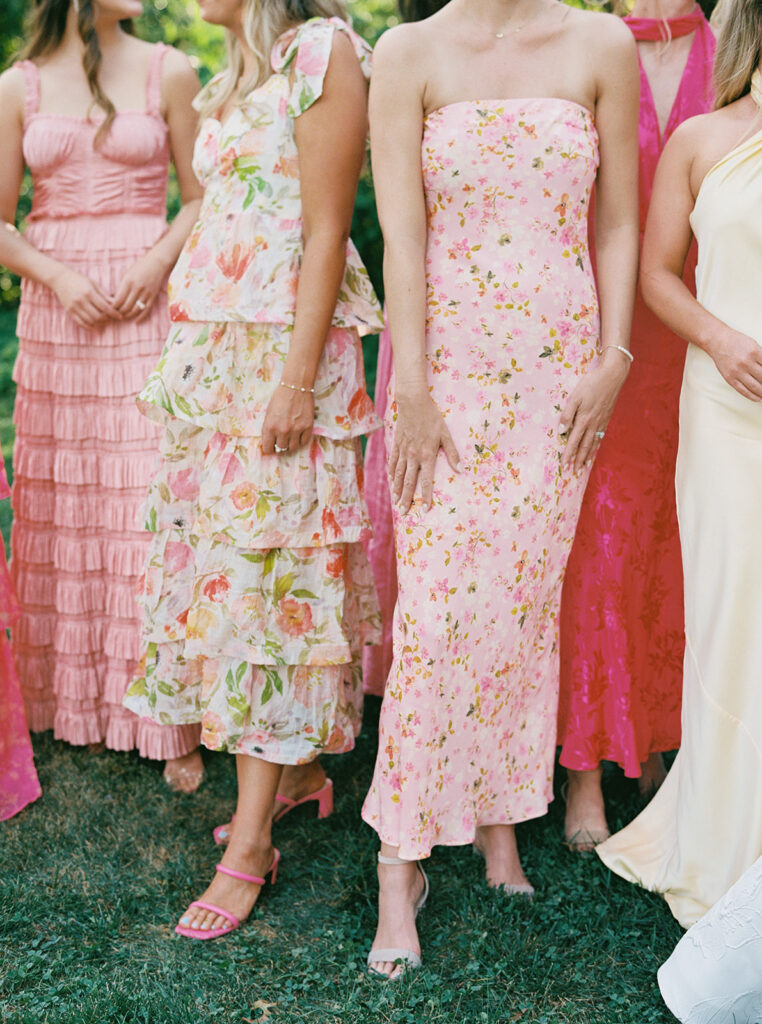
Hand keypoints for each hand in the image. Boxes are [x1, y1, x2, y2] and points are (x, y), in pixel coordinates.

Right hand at [52, 267, 120, 329]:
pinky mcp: (70, 311)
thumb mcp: (93, 284)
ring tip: (105, 321)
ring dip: (100, 324)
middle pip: (98, 316)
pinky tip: (96, 327)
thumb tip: (115, 304)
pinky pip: (81, 323)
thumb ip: (104, 295)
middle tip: (112, 319)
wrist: (60, 279)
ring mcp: (74, 307)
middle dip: (107, 319)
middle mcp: (81, 301)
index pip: (104, 307)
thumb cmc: (79, 280)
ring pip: (90, 321)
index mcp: (89, 292)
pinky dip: (90, 327)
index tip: (120, 316)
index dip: (114, 313)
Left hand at [112, 252, 168, 321]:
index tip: (110, 309)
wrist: (157, 263)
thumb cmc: (140, 267)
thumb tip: (115, 300)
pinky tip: (136, 321)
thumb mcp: (127, 274)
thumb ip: (121, 287)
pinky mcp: (153, 297)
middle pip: (126, 307)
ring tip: (123, 317)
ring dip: (128, 316)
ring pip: (135, 310)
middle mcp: (137, 288)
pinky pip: (146, 310)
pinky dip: (141, 317)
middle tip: (115, 315)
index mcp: (128, 281)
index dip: (113, 307)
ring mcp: (146, 293)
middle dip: (119, 313)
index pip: (118, 300)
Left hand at [261, 385, 314, 455]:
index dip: (269, 449)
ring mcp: (296, 430)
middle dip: (280, 446)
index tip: (272, 447)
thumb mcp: (268, 413)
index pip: (268, 448)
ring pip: (293, 448)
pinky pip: (304, 442)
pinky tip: (299, 436)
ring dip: (291, 445)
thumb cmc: (279, 398)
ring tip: (290, 439)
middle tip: (282, 442)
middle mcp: (283, 431)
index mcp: (270, 427)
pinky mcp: (307, 427)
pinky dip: (301, 441)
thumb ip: (268, 429)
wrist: (295, 386)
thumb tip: (270, 442)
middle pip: (281, 449)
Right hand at [389, 389, 459, 513]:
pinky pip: (392, 462)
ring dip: (398, 490)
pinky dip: (392, 474)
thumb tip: (461, 470)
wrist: (413, 403)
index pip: (426, 482)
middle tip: (404, 513)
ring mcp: (403, 451)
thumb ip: (452, 453)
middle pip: (409, 483)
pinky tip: (391, 481)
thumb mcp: (446, 434)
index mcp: (427, 456)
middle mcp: (413, 457)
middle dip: (407, 500)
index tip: (425, 510)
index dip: (426, 497)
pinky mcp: (396, 445)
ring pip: (398, 475)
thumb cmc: (432, 418)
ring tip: (397, 503)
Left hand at [560, 348, 629, 471]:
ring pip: (593, 444)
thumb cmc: (591, 384)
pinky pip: (600, 437)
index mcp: (584, 419)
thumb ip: (568, 414)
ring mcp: (601, 422)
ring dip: (587, 456)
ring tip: (583, 467)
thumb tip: (562, 431)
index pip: (573, 441)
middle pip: (584, 447)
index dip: (568, 454)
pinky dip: (596, 446)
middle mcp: (593, 424)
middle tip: (572, 472)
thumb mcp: (575, 396)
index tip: (563, 465)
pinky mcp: (606, 418)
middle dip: (578, 461)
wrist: (613, 376)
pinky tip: (594, 450)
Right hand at [709, 327, 761, 401]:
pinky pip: (742, 390)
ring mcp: (737, 371)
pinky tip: (758, 398)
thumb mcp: (754, 345)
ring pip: (755, 387)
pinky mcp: (730, 378)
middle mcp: (746, 362)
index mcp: (754, 352)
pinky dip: (752, 396)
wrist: (717, 341)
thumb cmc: (737, 342)